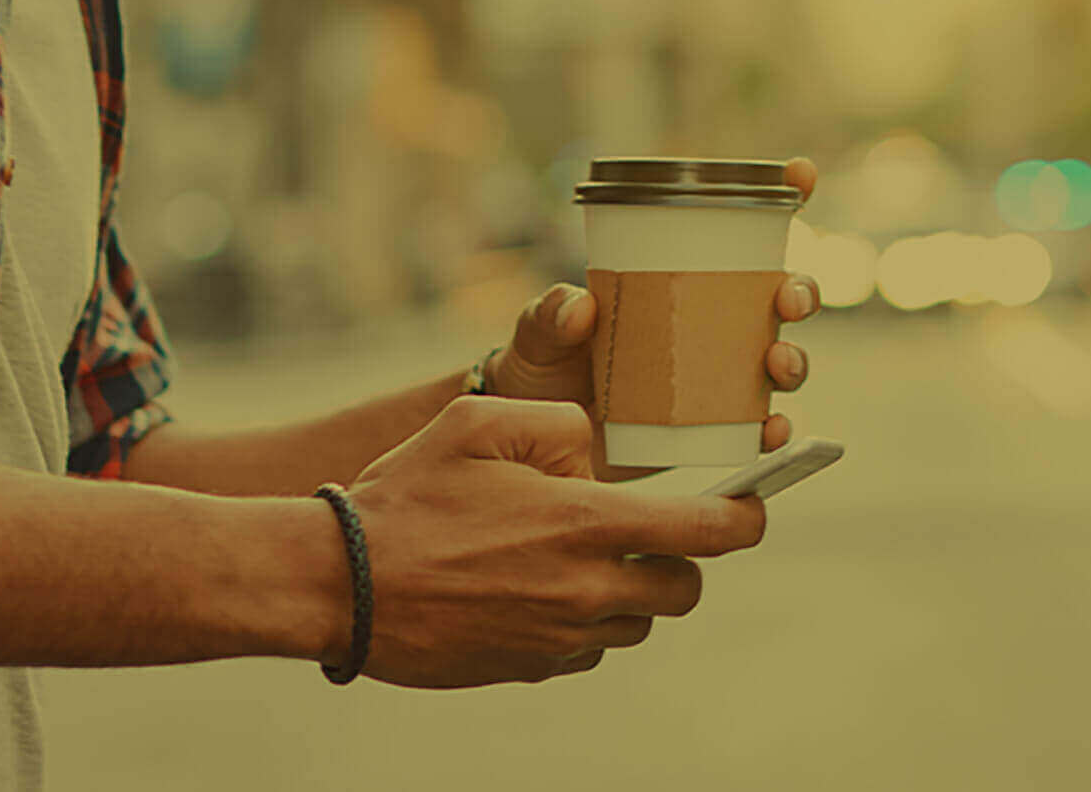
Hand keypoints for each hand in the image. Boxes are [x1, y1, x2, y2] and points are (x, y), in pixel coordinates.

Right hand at [340, 396, 766, 687]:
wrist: (339, 585)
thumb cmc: (406, 495)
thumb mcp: (478, 421)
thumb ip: (558, 422)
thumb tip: (597, 455)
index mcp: (584, 524)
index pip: (710, 533)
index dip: (747, 517)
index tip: (751, 506)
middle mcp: (585, 590)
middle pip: (683, 590)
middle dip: (677, 560)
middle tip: (640, 533)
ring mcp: (559, 637)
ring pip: (635, 625)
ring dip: (624, 594)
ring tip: (568, 557)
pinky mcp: (530, 668)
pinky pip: (584, 651)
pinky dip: (577, 624)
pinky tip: (529, 590)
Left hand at [487, 157, 823, 479]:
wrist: (537, 444)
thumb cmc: (543, 370)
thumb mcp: (536, 332)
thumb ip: (549, 313)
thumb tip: (582, 306)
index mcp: (681, 280)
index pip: (740, 232)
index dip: (783, 196)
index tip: (800, 174)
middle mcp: (711, 325)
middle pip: (779, 297)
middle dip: (800, 291)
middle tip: (787, 298)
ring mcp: (718, 379)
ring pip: (779, 362)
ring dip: (794, 360)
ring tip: (776, 364)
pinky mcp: (713, 429)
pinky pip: (757, 430)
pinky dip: (774, 430)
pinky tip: (771, 430)